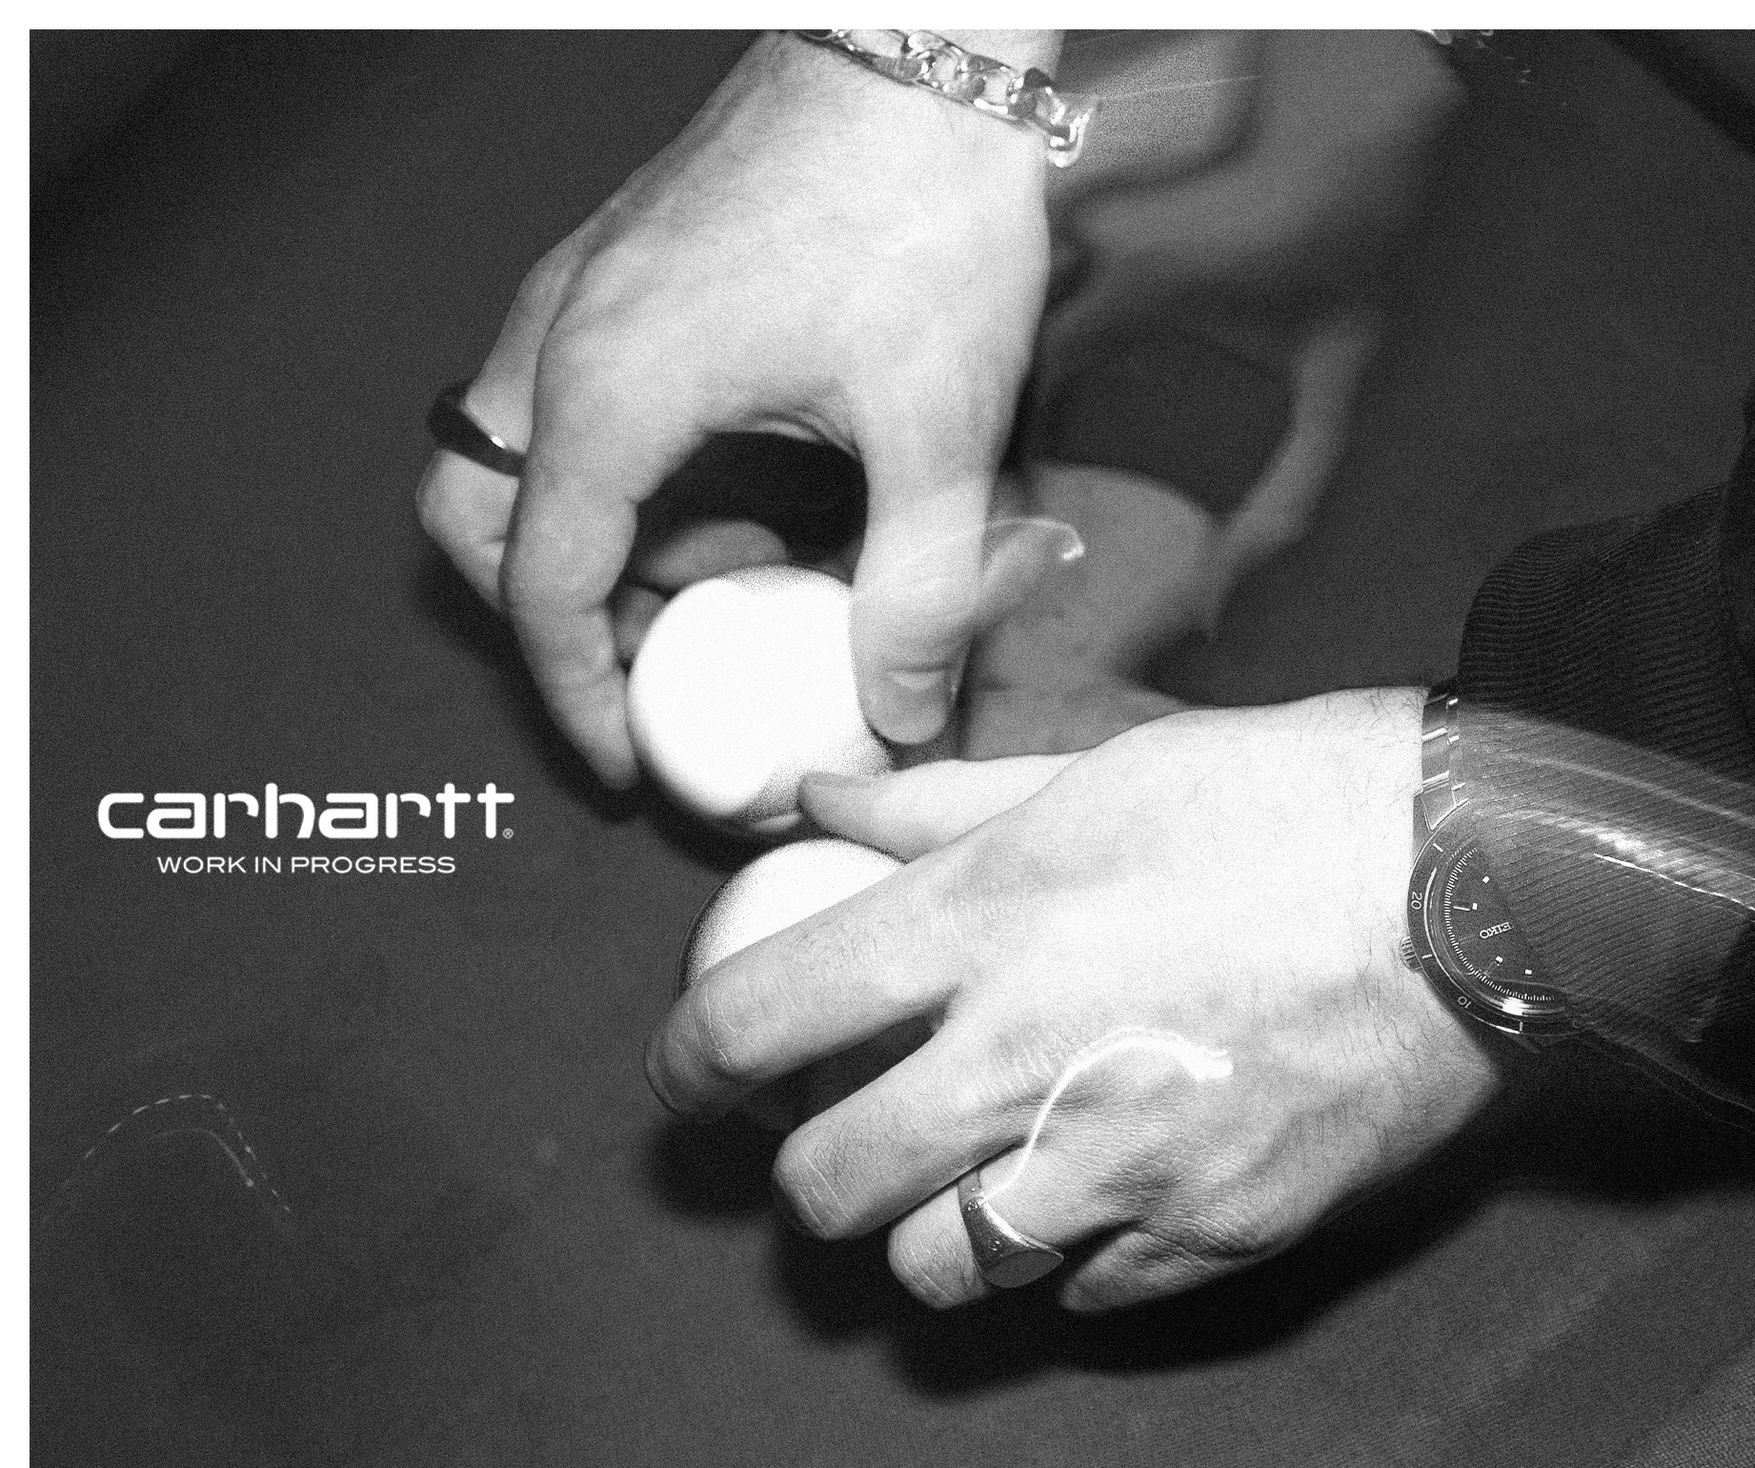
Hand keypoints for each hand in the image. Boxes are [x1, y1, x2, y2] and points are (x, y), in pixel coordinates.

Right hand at [417, 30, 1059, 785]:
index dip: (580, 699)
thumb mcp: (937, 427)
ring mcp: (582, 287)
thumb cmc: (920, 210)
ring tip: (727, 585)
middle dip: (545, 614)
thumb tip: (897, 720)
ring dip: (594, 539)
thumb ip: (919, 592)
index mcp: (609, 392)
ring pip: (515, 451)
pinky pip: (570, 393)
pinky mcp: (625, 260)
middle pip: (476, 517)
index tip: (629, 767)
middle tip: (653, 674)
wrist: (926, 45)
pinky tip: (747, 488)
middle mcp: (561, 336)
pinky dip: (625, 470)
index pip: (542, 590)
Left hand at [644, 689, 1505, 1309]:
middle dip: (807, 1176)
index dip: (689, 1066)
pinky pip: (1090, 1298)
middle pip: (828, 1185)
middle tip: (837, 1145)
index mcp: (983, 922)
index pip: (755, 1024)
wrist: (1479, 878)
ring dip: (931, 1237)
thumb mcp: (1105, 768)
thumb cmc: (1294, 798)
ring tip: (967, 1189)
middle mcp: (1026, 1058)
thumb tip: (824, 804)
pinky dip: (1072, 1264)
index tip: (689, 1081)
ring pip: (942, 1272)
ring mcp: (1123, 1161)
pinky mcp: (1217, 1227)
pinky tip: (1099, 1203)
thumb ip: (942, 805)